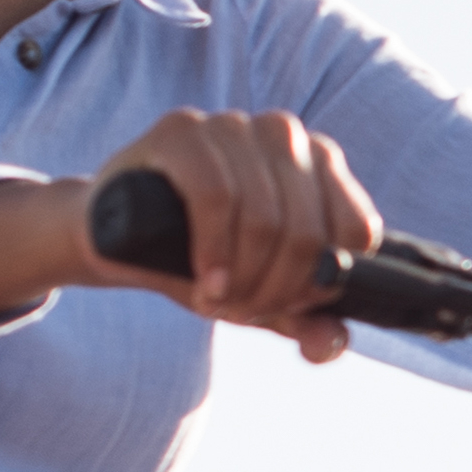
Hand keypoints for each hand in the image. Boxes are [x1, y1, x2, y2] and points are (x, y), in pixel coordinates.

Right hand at [0, 109, 383, 358]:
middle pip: (309, 231)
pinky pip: (217, 195)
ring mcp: (232, 126)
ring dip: (243, 277)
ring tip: (217, 298)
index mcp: (321, 163)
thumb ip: (306, 322)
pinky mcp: (182, 131)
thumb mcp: (262, 296)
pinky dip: (214, 250)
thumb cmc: (203, 260)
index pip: (356, 230)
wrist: (115, 239)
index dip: (322, 284)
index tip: (287, 307)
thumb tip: (330, 345)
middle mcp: (284, 134)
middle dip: (277, 289)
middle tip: (242, 310)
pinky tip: (204, 281)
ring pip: (266, 217)